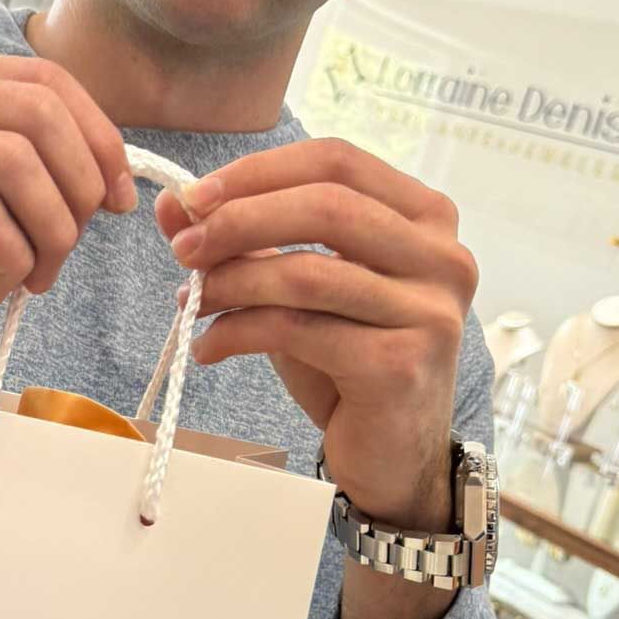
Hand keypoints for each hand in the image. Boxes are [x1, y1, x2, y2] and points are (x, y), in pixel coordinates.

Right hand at [0, 54, 133, 430]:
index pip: (40, 79)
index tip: (115, 197)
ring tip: (28, 278)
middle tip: (70, 247)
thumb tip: (80, 193)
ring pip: (16, 160)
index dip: (99, 136)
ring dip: (49, 232)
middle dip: (83, 188)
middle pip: (40, 113)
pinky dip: (9, 256)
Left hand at [154, 139, 476, 531]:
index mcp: (426, 217)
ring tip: (191, 301)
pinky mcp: (400, 364)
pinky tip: (209, 348)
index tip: (194, 197)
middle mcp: (443, 257)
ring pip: (307, 271)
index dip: (259, 172)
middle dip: (240, 220)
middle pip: (327, 206)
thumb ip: (247, 239)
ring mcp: (430, 311)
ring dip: (231, 282)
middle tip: (183, 248)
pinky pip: (298, 329)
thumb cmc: (349, 363)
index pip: (337, 161)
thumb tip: (174, 203)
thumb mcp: (297, 290)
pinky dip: (238, 333)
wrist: (394, 457)